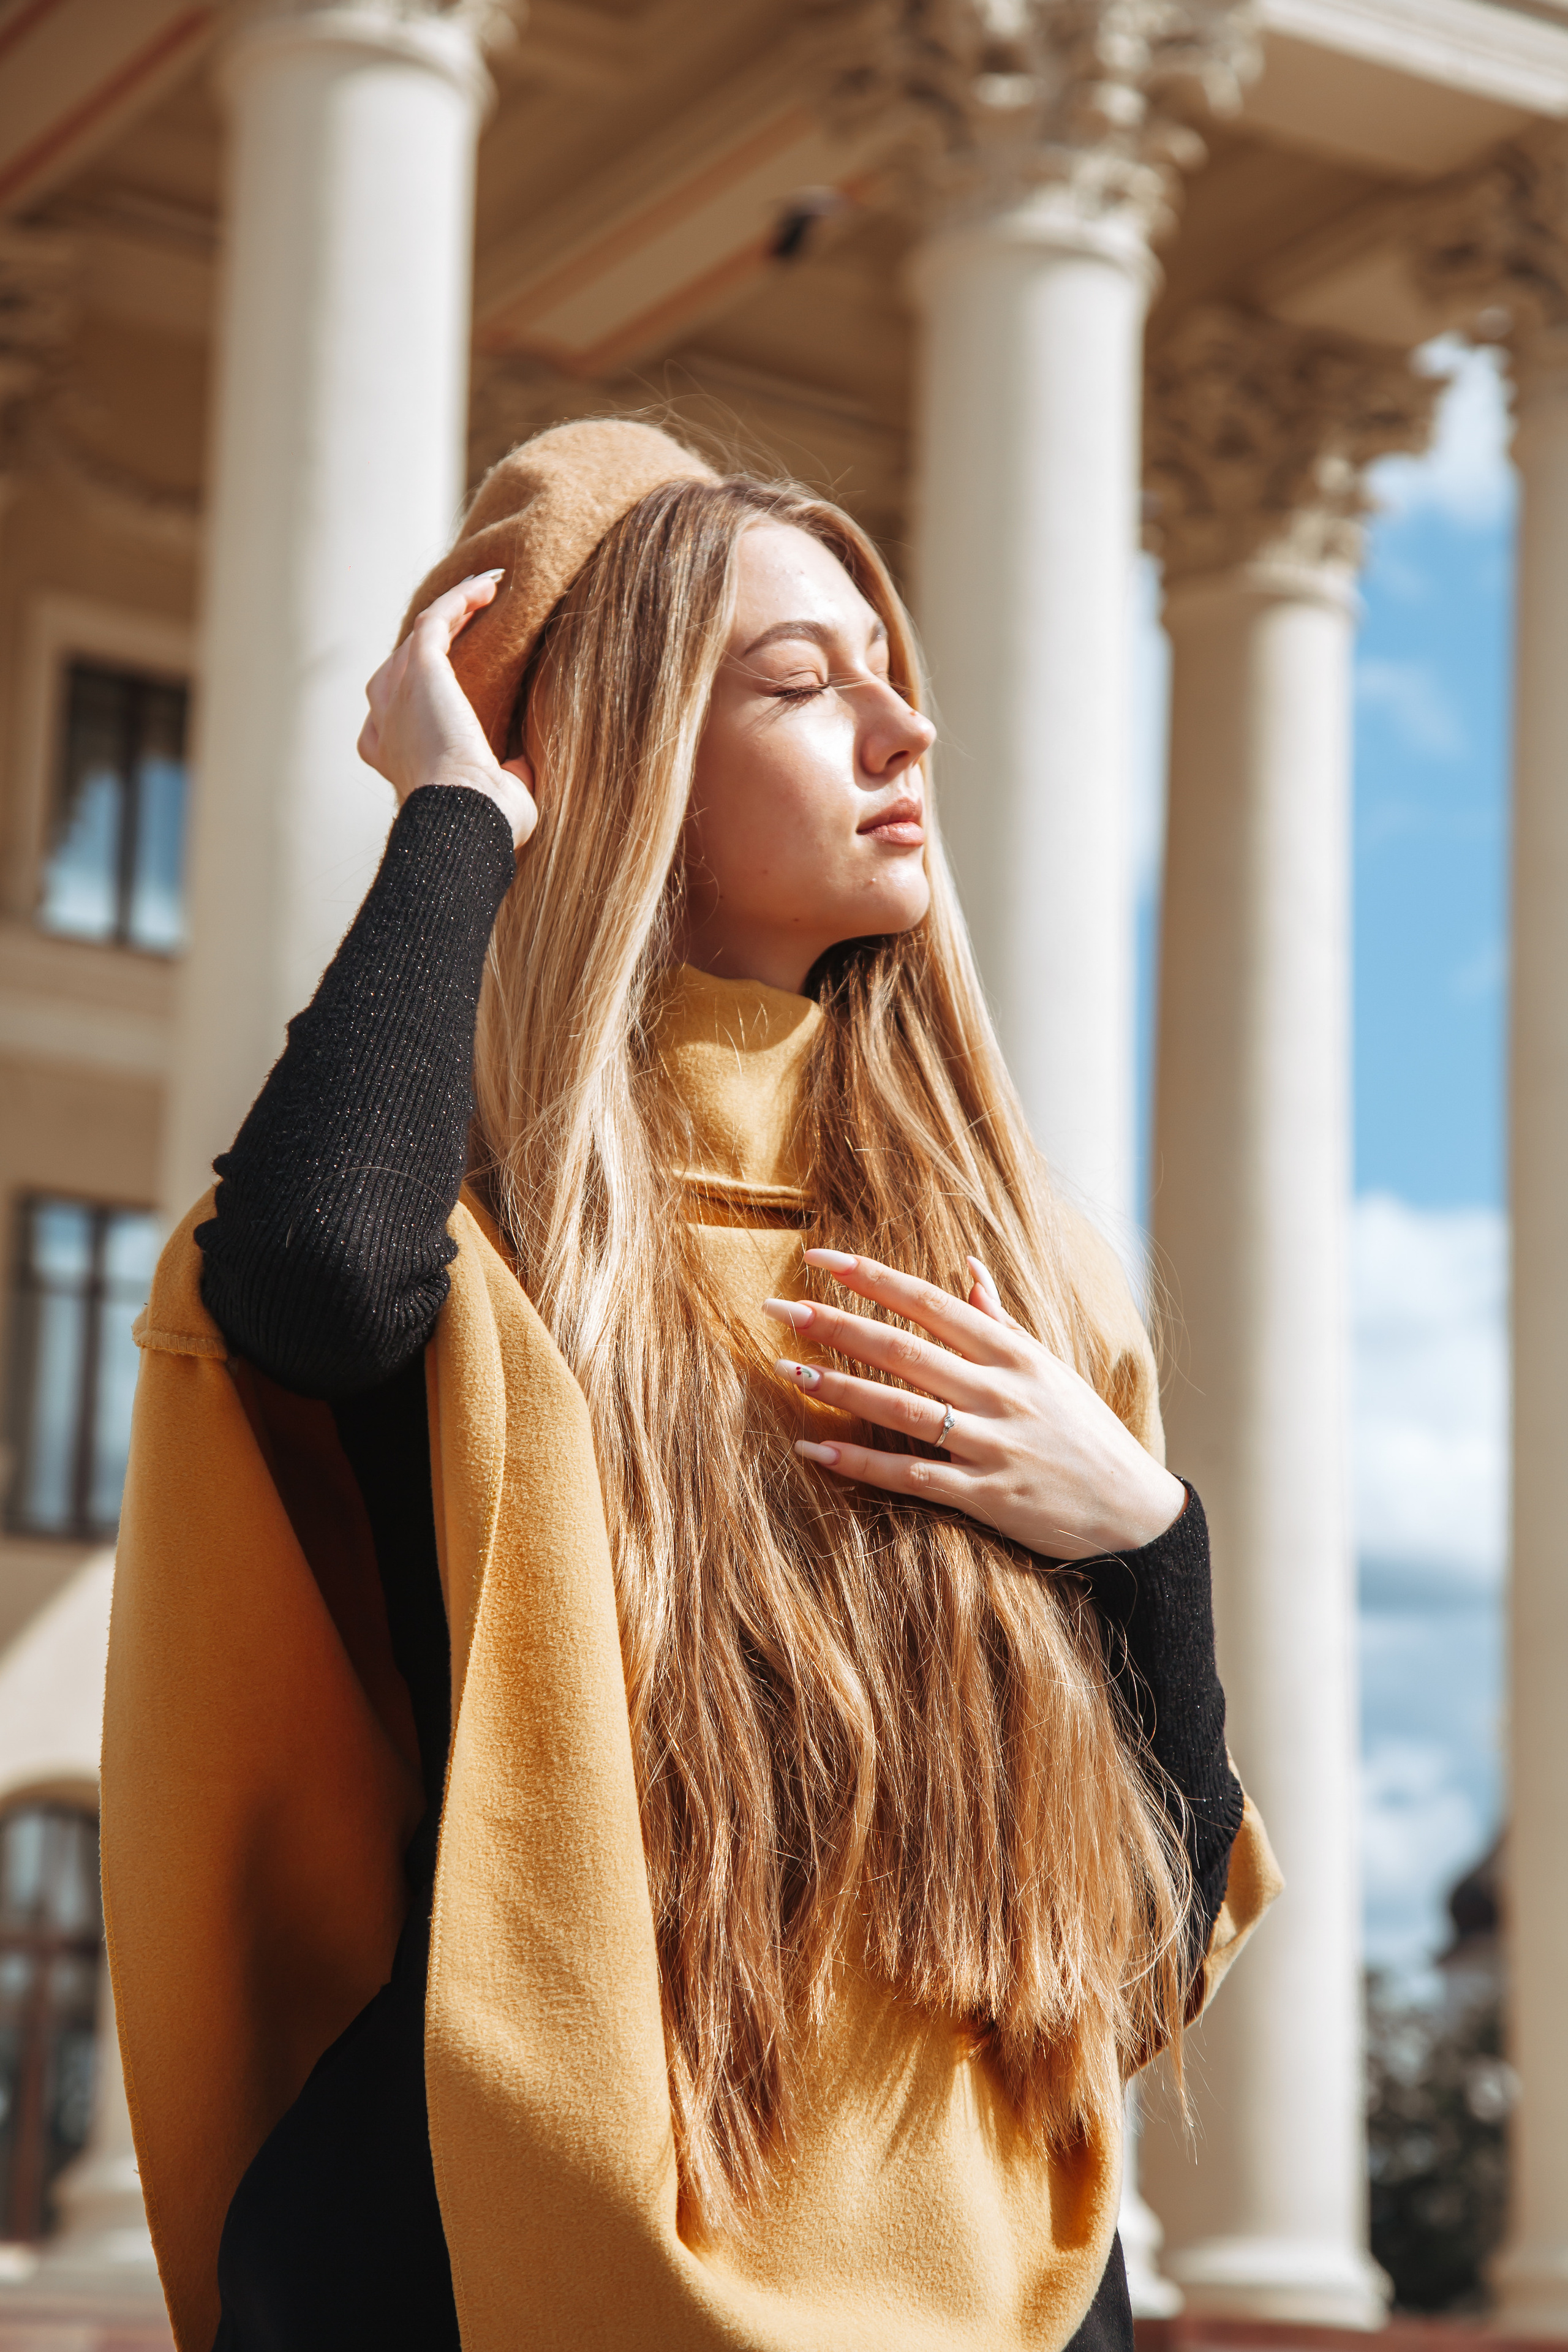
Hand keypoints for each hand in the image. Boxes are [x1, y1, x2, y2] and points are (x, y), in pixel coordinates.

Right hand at [358, 571, 537, 849]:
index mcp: (392, 756)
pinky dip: (460, 599)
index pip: (395, 712)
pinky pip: (434, 620)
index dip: (420, 689)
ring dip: (452, 609)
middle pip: (401, 666)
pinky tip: (492, 587)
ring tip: (486, 591)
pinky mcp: (419, 670)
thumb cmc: (481, 824)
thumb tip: (517, 767)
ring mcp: (397, 692)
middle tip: (473, 619)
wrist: (466, 816)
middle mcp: (385, 721)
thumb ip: (499, 779)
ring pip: (419, 635)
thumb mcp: (492, 801)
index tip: (455, 674)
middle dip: (434, 640)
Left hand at [763, 1249, 1185, 1562]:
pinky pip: (912, 1475)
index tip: (820, 1257)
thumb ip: (1000, 1320)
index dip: (872, 1278)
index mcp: (1013, 1354)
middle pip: (905, 1349)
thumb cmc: (1085, 1434)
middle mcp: (1000, 1391)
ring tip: (788, 1370)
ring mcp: (993, 1443)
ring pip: (903, 1409)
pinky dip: (861, 1464)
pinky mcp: (987, 1495)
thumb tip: (967, 1267)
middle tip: (780, 1308)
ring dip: (840, 1388)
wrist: (1134, 1513)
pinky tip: (816, 1450)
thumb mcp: (1049, 1368)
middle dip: (838, 1325)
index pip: (930, 1302)